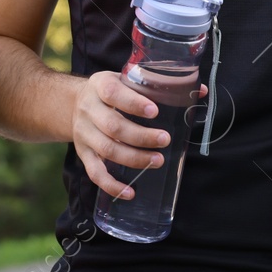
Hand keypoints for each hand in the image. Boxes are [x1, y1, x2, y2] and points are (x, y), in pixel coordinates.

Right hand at [71, 70, 204, 200]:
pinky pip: (95, 173)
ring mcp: (84, 133)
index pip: (114, 93)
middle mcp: (89, 109)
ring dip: (134, 158)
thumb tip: (199, 91)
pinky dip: (112, 185)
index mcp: (100, 86)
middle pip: (113, 126)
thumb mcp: (127, 79)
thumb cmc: (111, 91)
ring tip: (158, 160)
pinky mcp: (83, 153)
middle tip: (165, 139)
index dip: (133, 103)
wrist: (73, 103)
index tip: (154, 111)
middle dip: (141, 136)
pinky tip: (130, 192)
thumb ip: (159, 84)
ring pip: (107, 149)